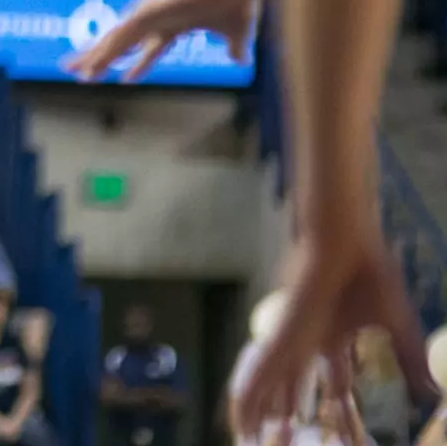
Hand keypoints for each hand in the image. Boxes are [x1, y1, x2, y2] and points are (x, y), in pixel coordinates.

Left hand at [69, 0, 268, 79]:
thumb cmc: (237, 3)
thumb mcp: (237, 35)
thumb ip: (234, 48)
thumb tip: (240, 62)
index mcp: (174, 25)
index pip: (149, 50)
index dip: (136, 65)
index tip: (124, 79)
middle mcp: (155, 19)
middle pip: (122, 44)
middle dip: (101, 59)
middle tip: (80, 73)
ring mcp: (149, 13)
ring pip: (115, 40)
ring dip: (96, 57)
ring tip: (77, 73)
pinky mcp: (147, 10)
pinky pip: (122, 35)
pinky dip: (106, 49)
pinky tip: (93, 62)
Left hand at [231, 232, 436, 444]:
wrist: (344, 240)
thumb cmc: (370, 274)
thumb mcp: (399, 327)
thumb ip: (410, 361)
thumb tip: (431, 393)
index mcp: (334, 340)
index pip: (337, 386)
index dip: (342, 413)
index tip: (349, 439)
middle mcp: (307, 342)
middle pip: (296, 390)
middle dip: (292, 419)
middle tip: (284, 444)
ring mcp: (291, 338)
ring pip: (272, 386)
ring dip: (264, 416)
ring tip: (250, 441)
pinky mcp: (279, 333)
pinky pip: (259, 372)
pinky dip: (250, 396)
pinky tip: (239, 418)